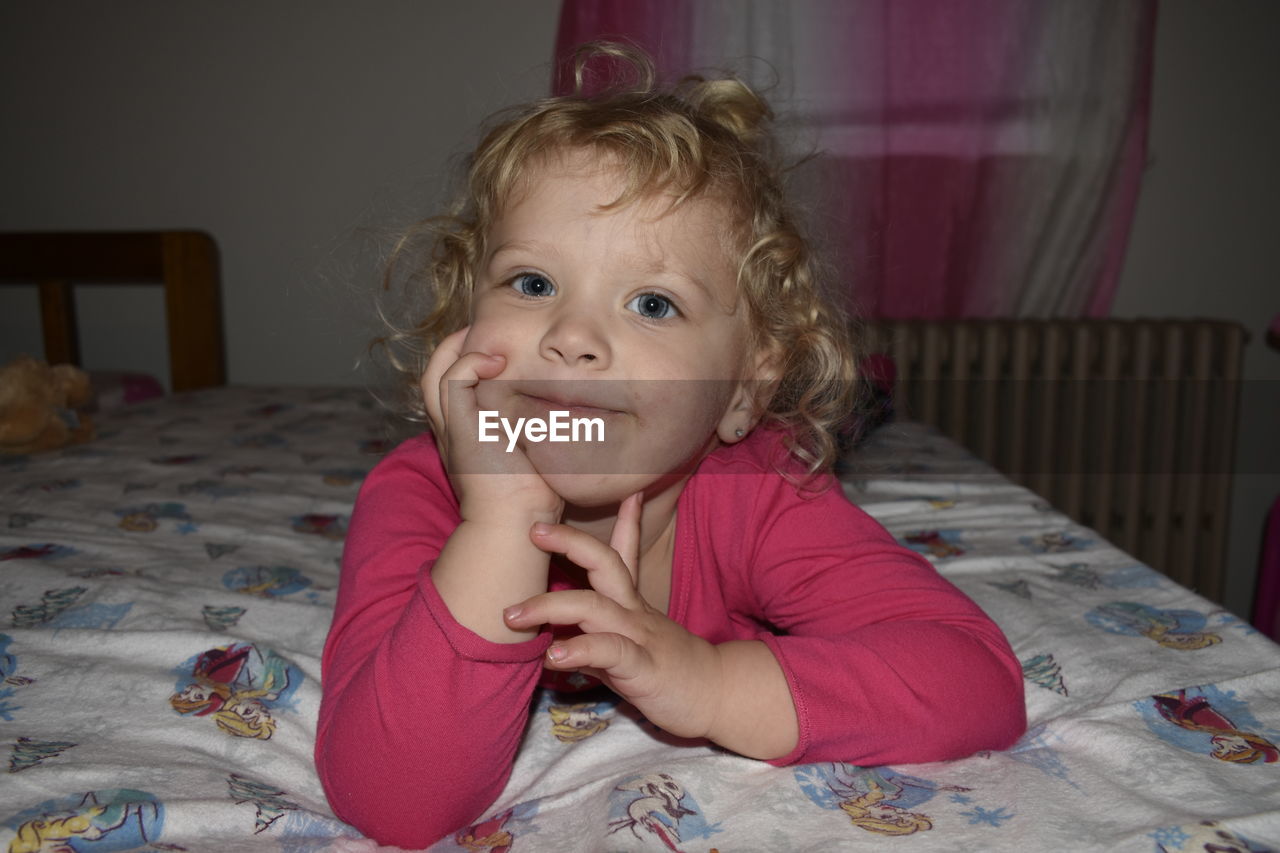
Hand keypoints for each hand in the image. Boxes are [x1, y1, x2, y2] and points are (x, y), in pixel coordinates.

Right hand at [421, 327, 561, 522]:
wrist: (517, 525)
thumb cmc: (534, 500)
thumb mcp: (532, 457)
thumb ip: (535, 431)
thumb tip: (568, 412)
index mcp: (465, 436)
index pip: (451, 387)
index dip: (466, 362)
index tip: (495, 348)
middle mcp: (451, 430)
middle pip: (434, 373)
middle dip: (456, 347)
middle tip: (484, 331)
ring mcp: (453, 429)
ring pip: (437, 371)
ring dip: (460, 347)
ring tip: (487, 337)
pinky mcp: (461, 428)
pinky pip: (453, 380)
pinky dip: (470, 362)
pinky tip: (497, 361)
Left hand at [502, 493, 723, 738]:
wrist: (718, 697)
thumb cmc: (670, 670)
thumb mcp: (632, 643)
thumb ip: (596, 634)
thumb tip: (555, 634)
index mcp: (632, 604)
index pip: (624, 554)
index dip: (621, 520)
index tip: (617, 489)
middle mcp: (634, 612)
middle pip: (605, 563)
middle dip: (569, 542)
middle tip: (533, 529)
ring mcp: (640, 636)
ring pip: (595, 606)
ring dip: (550, 605)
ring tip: (513, 615)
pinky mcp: (644, 668)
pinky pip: (609, 652)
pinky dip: (579, 650)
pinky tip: (553, 657)